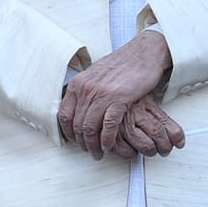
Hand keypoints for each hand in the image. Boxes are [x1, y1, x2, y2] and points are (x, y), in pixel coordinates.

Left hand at [59, 31, 174, 159]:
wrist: (143, 53)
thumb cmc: (122, 65)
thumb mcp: (96, 75)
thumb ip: (86, 90)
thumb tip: (79, 107)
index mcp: (78, 83)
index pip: (64, 114)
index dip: (68, 132)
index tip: (75, 141)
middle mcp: (86, 88)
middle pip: (77, 124)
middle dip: (82, 142)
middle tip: (90, 152)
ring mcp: (102, 93)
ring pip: (90, 127)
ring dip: (94, 145)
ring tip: (99, 153)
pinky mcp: (119, 98)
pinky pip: (108, 125)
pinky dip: (107, 139)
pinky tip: (109, 146)